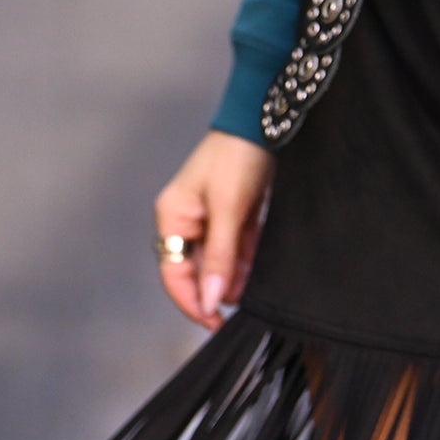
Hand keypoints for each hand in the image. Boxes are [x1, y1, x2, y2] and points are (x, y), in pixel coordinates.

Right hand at [154, 130, 274, 329]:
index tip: (215, 322)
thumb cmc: (239, 155)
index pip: (173, 274)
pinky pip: (236, 245)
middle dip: (218, 288)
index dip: (192, 302)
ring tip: (256, 288)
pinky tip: (260, 268)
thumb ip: (219, 256)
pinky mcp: (234, 211)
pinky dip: (247, 258)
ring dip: (236, 275)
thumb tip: (209, 301)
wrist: (267, 117)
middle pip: (196, 269)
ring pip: (219, 260)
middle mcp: (187, 219)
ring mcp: (210, 215)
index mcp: (172, 216)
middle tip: (243, 304)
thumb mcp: (228, 208)